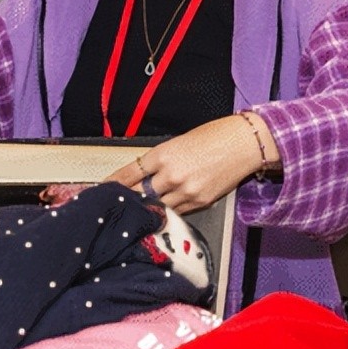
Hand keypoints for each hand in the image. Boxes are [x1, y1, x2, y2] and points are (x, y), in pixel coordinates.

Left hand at [106, 113, 278, 213]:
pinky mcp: (201, 202)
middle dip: (129, 200)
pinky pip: (178, 211)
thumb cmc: (213, 136)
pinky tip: (162, 212)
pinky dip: (169, 211)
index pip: (128, 174)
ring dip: (148, 208)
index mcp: (162, 155)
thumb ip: (160, 159)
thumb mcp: (178, 142)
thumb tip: (144, 174)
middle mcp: (171, 175)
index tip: (102, 189)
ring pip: (158, 206)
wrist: (245, 143)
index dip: (113, 184)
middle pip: (140, 194)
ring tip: (138, 211)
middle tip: (118, 204)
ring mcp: (186, 191)